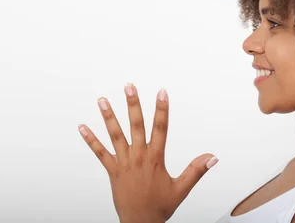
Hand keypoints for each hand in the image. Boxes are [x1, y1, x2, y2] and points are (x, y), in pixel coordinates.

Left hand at [78, 83, 217, 222]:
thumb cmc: (159, 206)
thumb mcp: (181, 188)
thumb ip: (196, 170)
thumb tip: (212, 158)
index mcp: (155, 159)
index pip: (161, 128)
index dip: (162, 109)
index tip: (162, 93)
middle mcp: (138, 157)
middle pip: (136, 125)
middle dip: (133, 105)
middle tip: (129, 87)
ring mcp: (123, 163)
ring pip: (115, 135)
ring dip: (109, 117)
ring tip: (102, 100)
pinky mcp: (112, 170)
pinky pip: (99, 153)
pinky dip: (91, 140)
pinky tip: (83, 128)